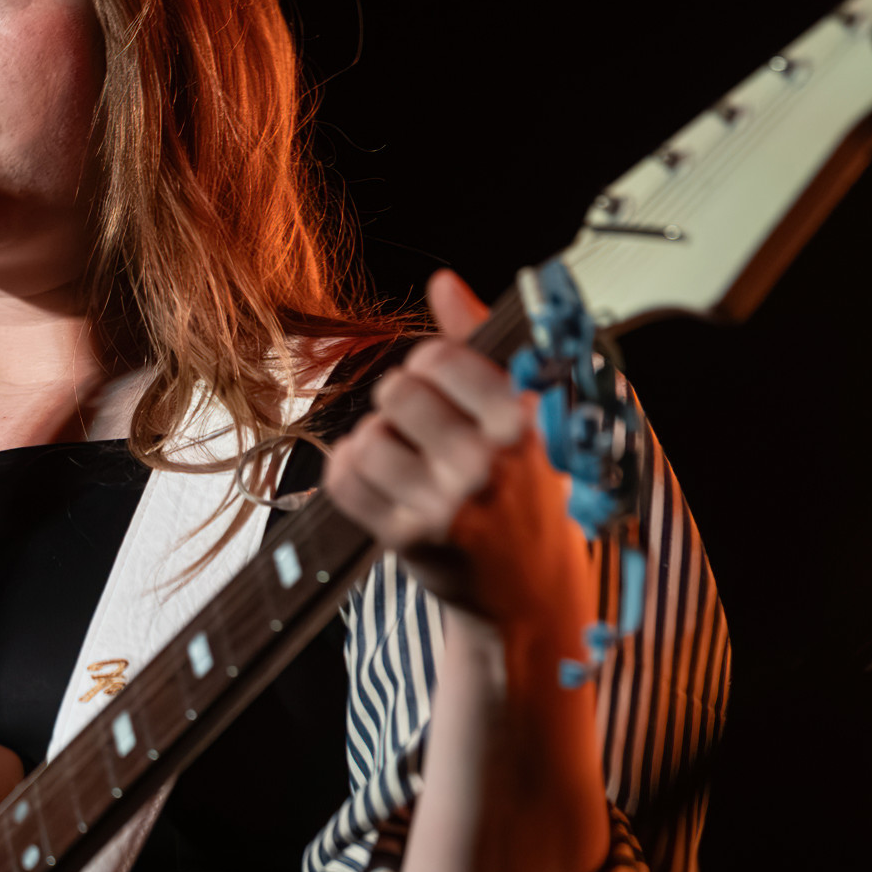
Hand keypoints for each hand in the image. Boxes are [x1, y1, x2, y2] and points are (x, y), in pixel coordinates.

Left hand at [323, 269, 591, 636]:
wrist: (529, 589)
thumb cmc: (524, 490)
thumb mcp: (522, 415)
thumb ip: (479, 344)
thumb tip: (442, 283)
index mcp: (522, 422)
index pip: (438, 358)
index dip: (429, 366)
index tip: (443, 389)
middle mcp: (487, 463)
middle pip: (396, 391)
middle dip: (401, 404)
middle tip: (424, 432)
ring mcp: (446, 506)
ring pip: (365, 437)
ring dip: (377, 444)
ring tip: (407, 463)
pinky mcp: (408, 540)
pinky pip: (342, 479)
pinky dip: (351, 474)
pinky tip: (381, 484)